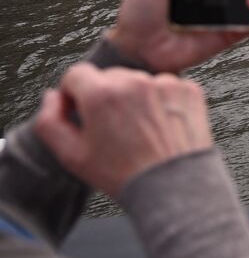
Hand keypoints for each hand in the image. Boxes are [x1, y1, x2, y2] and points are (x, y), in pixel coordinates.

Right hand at [35, 65, 212, 197]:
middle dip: (105, 96)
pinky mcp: (189, 89)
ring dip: (134, 97)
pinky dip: (161, 101)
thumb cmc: (123, 173)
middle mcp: (134, 81)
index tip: (81, 111)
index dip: (73, 93)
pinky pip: (165, 87)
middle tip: (113, 128)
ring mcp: (165, 83)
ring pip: (138, 81)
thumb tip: (53, 96)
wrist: (173, 184)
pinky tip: (160, 126)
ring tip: (139, 130)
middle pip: (108, 76)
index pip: (76, 74)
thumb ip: (50, 122)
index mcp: (102, 94)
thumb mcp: (72, 155)